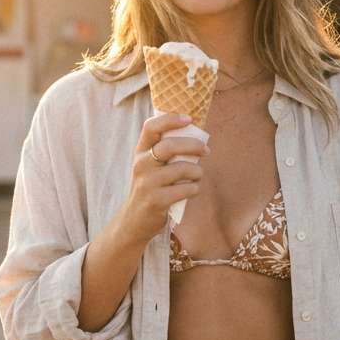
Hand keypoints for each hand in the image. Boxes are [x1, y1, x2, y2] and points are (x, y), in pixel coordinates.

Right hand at [119, 112, 209, 245]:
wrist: (134, 220)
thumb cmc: (150, 188)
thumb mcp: (150, 166)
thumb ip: (165, 151)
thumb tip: (197, 138)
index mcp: (140, 151)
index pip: (151, 127)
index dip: (170, 119)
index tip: (189, 119)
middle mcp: (141, 164)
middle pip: (169, 146)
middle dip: (193, 146)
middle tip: (206, 150)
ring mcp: (147, 183)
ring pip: (181, 169)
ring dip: (197, 172)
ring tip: (197, 176)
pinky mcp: (156, 200)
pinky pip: (185, 189)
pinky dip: (194, 188)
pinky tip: (192, 190)